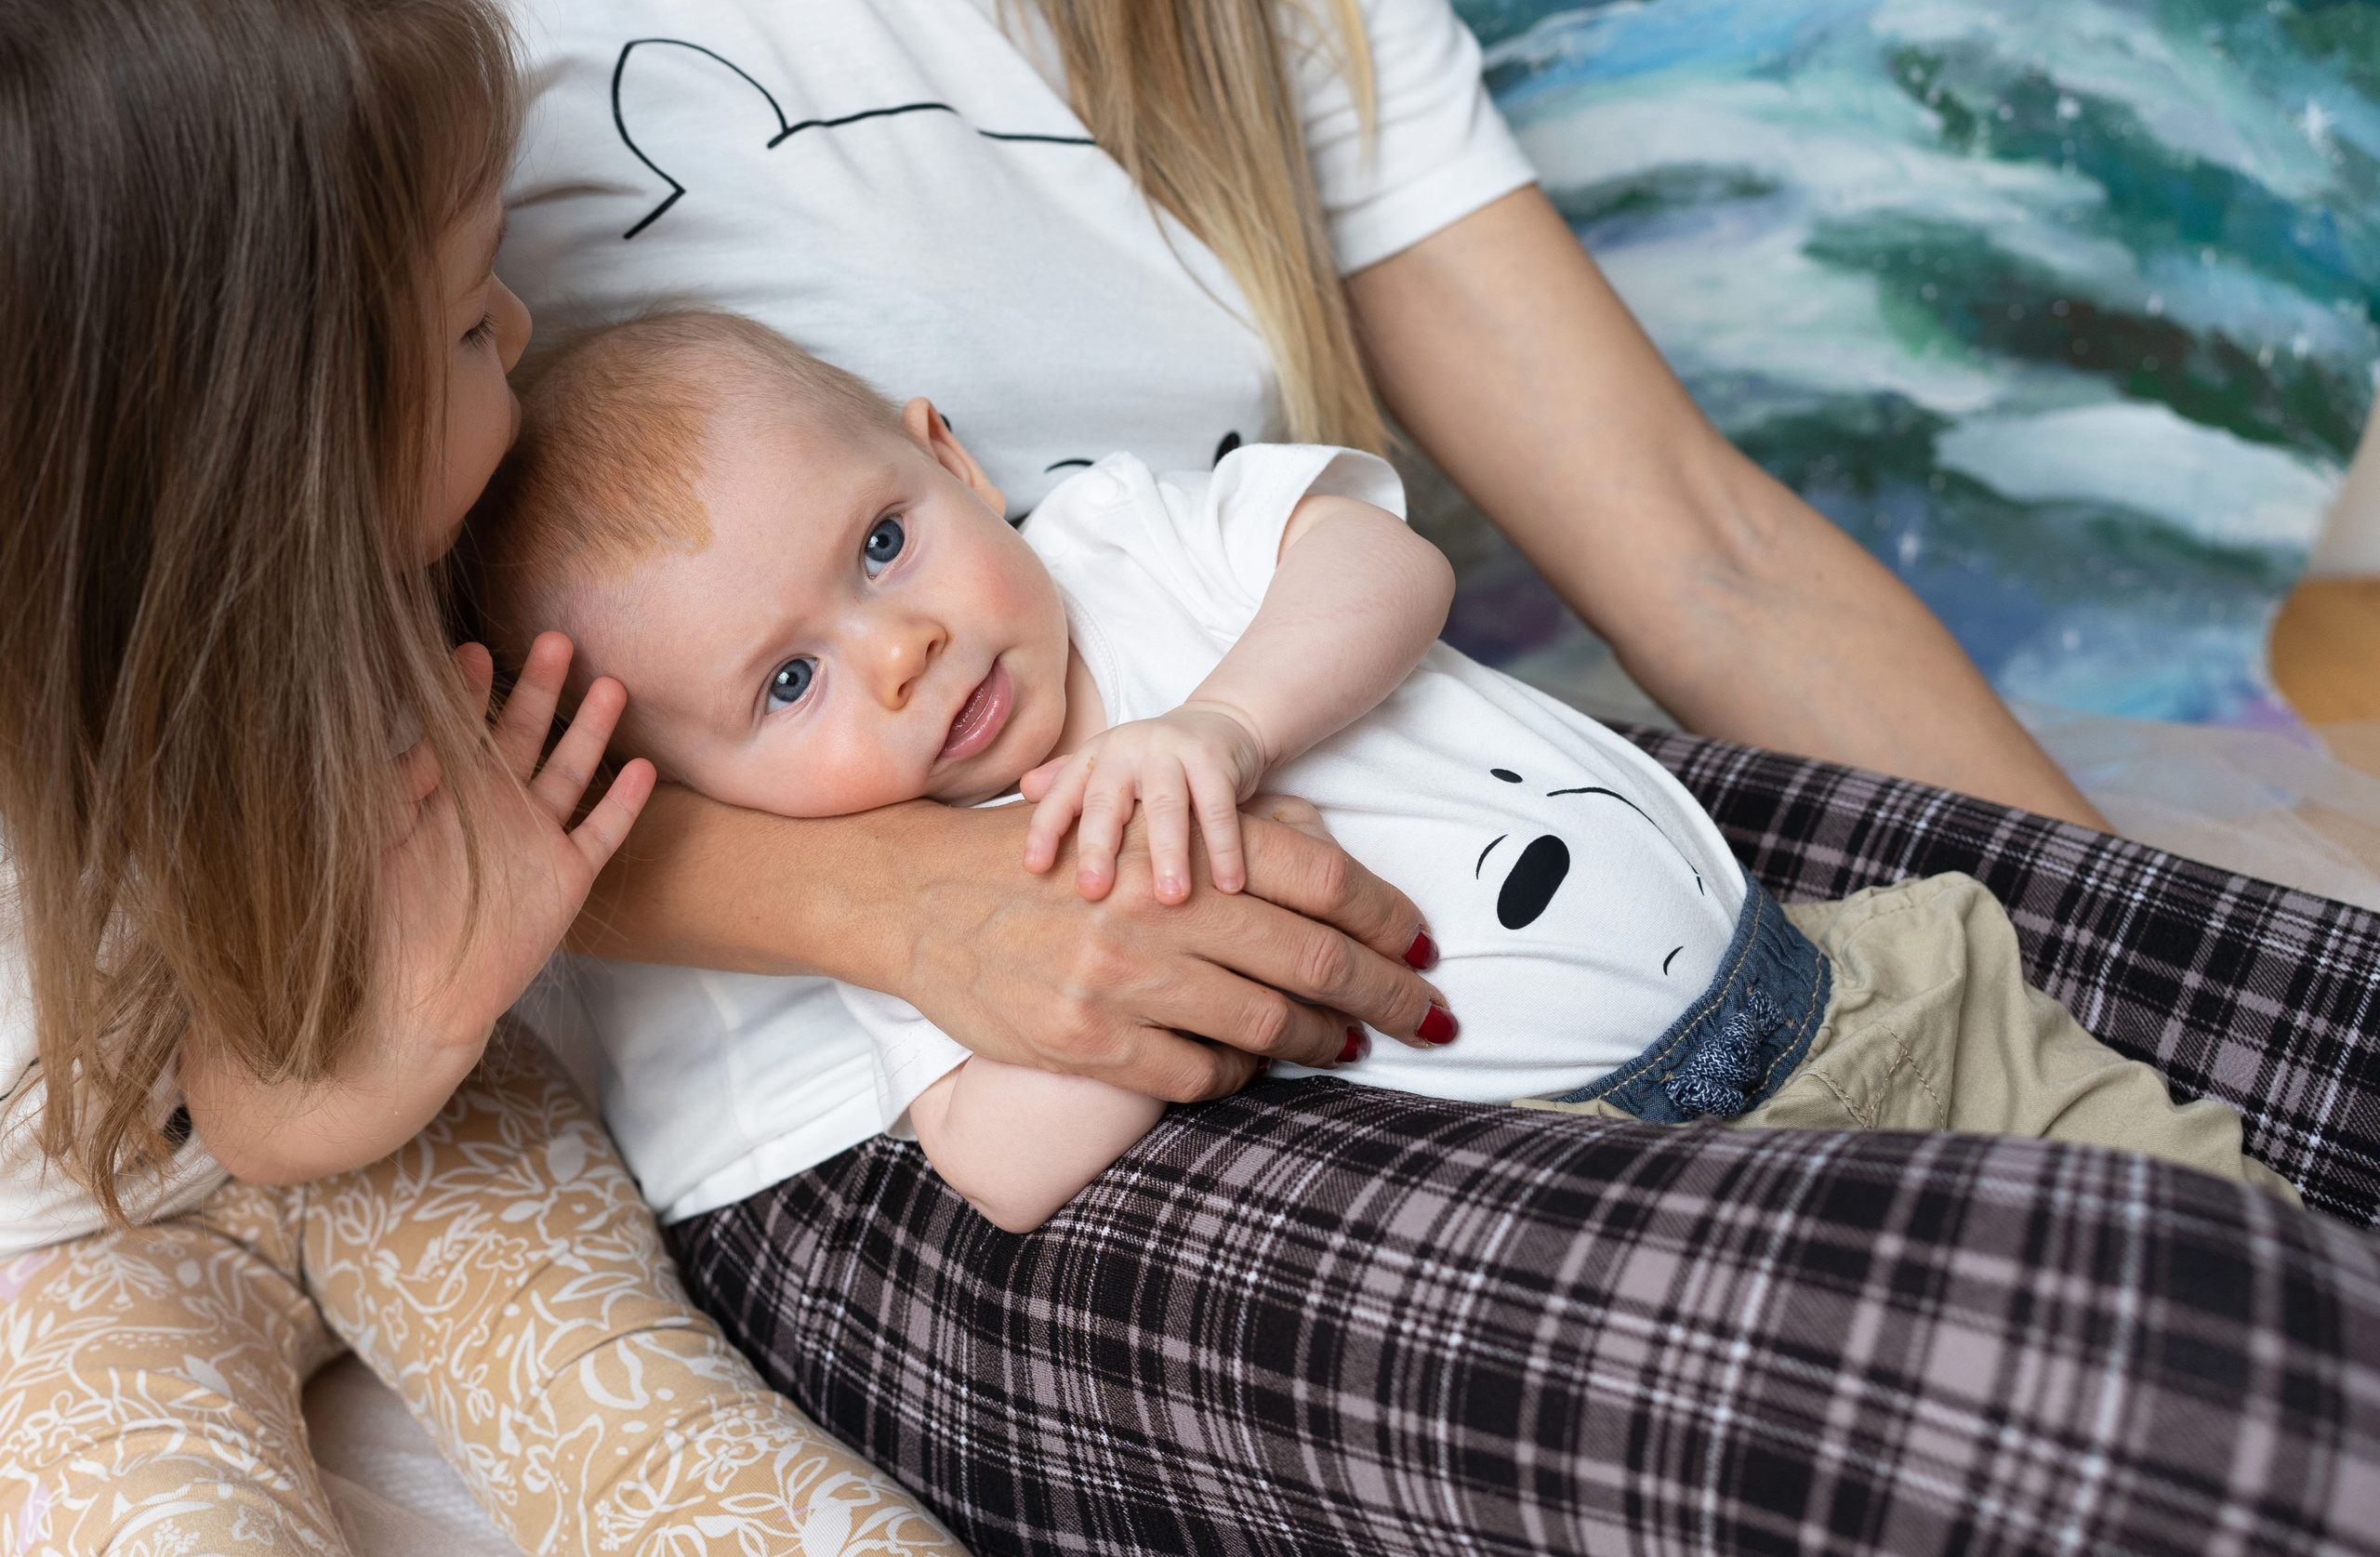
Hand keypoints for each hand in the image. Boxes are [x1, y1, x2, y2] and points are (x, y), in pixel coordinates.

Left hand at [382, 632, 654, 1056]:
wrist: (408, 1001)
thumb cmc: (372, 925)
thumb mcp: (368, 841)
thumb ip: (391, 785)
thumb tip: (407, 723)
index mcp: (440, 799)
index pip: (457, 730)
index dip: (466, 691)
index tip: (468, 648)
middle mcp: (492, 812)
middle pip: (522, 737)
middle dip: (538, 689)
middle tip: (557, 641)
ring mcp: (533, 843)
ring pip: (569, 772)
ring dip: (589, 730)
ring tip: (610, 686)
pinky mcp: (565, 879)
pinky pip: (600, 833)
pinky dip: (622, 802)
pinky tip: (641, 768)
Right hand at [893, 793, 1448, 1101]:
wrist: (916, 897)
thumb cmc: (1042, 858)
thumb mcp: (1131, 821)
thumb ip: (1226, 839)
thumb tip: (1331, 865)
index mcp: (1181, 850)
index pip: (1322, 883)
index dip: (1388, 920)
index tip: (1422, 949)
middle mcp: (1160, 913)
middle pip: (1316, 963)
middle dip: (1388, 996)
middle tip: (1429, 1017)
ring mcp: (1124, 984)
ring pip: (1268, 1030)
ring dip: (1325, 1043)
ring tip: (1350, 1046)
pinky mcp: (1089, 1045)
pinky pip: (1200, 1078)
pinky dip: (1240, 1077)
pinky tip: (1250, 1067)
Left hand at [1020, 702, 1266, 903]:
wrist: (1223, 723)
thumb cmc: (1157, 760)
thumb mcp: (1111, 767)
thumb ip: (1069, 779)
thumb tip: (1025, 789)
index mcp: (1097, 757)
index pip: (1063, 795)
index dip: (1046, 830)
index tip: (1035, 868)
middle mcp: (1128, 750)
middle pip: (1108, 802)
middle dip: (1099, 848)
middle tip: (1094, 892)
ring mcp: (1172, 751)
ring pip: (1166, 807)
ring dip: (1169, 853)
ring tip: (1171, 898)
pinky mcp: (1214, 759)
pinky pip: (1218, 809)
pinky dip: (1225, 848)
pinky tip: (1229, 885)